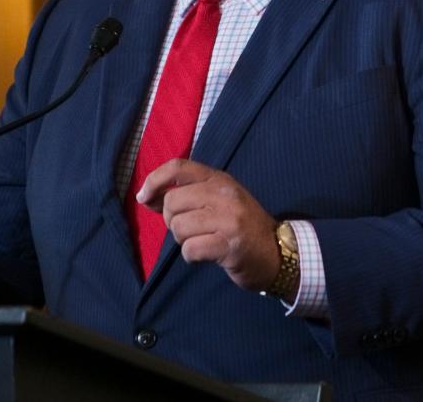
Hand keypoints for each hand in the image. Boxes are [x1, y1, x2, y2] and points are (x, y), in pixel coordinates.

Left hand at [136, 159, 278, 291]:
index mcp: (219, 179)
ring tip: (202, 241)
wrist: (277, 253)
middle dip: (171, 220)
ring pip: (178, 227)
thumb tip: (146, 196)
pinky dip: (192, 256)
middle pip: (172, 201)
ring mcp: (228, 219)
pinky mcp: (229, 245)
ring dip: (183, 240)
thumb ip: (187, 195)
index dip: (154, 180)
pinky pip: (190, 249)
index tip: (144, 197)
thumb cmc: (241, 226)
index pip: (178, 167)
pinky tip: (206, 255)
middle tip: (188, 230)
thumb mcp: (218, 200)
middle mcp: (224, 193)